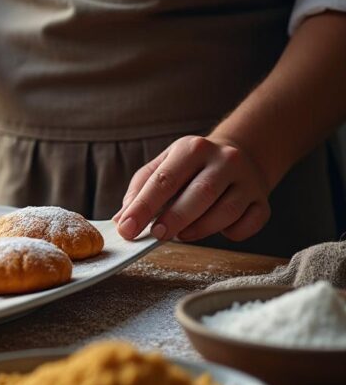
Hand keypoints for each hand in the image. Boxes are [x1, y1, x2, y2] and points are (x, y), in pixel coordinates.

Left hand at [113, 135, 271, 242]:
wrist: (241, 154)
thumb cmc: (191, 167)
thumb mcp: (163, 166)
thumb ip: (140, 190)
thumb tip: (122, 220)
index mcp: (192, 148)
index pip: (164, 180)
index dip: (143, 207)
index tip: (127, 229)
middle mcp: (224, 160)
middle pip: (200, 194)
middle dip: (174, 219)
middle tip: (156, 236)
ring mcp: (247, 180)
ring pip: (226, 212)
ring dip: (200, 229)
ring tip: (182, 234)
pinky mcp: (262, 201)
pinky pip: (248, 224)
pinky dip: (230, 233)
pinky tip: (217, 229)